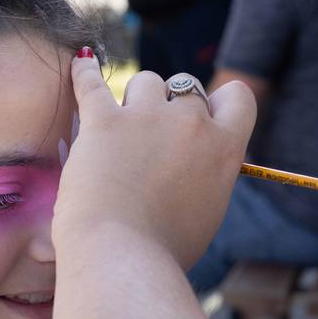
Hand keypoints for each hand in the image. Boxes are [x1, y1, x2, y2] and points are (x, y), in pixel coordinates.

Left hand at [53, 53, 256, 268]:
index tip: (200, 117)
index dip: (216, 103)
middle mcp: (191, 124)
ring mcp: (146, 118)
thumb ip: (205, 181)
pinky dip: (84, 70)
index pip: (236, 96)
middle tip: (149, 137)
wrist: (122, 257)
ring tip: (118, 125)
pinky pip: (91, 82)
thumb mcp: (204, 216)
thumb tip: (193, 174)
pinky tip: (81, 61)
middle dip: (169, 105)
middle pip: (184, 87)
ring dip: (134, 98)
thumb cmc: (162, 252)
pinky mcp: (103, 121)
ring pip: (145, 81)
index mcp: (224, 149)